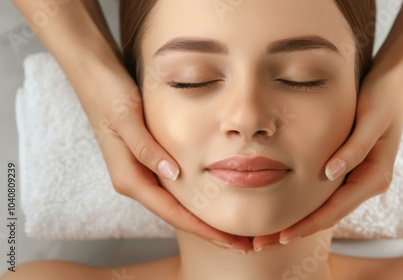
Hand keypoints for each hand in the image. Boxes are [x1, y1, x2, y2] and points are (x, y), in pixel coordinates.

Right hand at [86, 68, 252, 251]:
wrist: (93, 78)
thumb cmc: (109, 94)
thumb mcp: (127, 117)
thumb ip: (147, 148)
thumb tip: (174, 174)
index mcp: (129, 177)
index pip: (172, 212)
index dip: (203, 229)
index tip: (230, 241)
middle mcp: (134, 181)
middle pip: (177, 215)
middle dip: (208, 231)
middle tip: (242, 242)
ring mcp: (140, 173)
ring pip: (176, 205)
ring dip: (204, 218)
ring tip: (233, 229)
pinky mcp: (146, 163)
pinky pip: (174, 190)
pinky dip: (195, 200)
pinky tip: (213, 201)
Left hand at [252, 66, 402, 248]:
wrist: (396, 85)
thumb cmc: (383, 98)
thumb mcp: (370, 120)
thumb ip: (354, 148)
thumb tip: (330, 173)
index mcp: (375, 176)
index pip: (336, 209)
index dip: (308, 224)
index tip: (282, 236)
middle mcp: (369, 183)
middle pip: (330, 215)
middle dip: (299, 229)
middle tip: (264, 242)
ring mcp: (362, 178)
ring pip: (329, 208)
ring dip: (302, 221)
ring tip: (271, 232)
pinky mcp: (354, 170)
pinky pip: (330, 194)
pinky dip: (310, 205)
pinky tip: (290, 208)